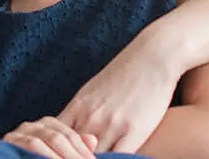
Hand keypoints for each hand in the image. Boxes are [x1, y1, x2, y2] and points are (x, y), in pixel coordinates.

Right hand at [2, 117, 99, 158]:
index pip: (70, 135)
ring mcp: (18, 133)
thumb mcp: (59, 154)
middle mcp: (32, 126)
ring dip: (60, 157)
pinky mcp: (8, 141)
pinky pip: (30, 146)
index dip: (84, 152)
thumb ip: (75, 149)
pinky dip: (44, 155)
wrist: (9, 158)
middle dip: (74, 156)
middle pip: (58, 137)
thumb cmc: (40, 156)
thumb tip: (93, 141)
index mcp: (47, 125)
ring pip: (44, 141)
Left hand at [57, 35, 181, 153]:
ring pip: (94, 157)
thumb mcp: (91, 92)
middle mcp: (89, 118)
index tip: (58, 156)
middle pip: (72, 151)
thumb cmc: (122, 75)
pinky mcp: (133, 131)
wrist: (151, 58)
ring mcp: (110, 125)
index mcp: (77, 108)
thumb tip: (66, 131)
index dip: (57, 151)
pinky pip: (119, 158)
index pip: (57, 139)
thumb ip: (79, 113)